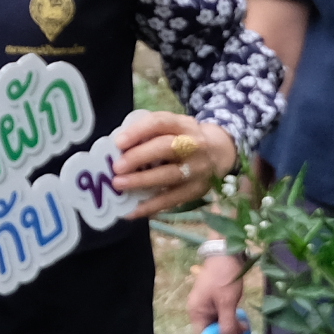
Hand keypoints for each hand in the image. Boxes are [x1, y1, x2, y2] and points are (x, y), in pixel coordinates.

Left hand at [109, 111, 236, 217]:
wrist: (218, 153)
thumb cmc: (183, 139)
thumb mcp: (172, 127)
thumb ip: (148, 134)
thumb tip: (115, 150)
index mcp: (183, 124)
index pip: (161, 123)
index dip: (138, 131)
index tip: (118, 142)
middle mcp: (193, 145)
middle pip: (166, 148)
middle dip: (139, 157)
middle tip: (116, 167)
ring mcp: (197, 169)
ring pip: (169, 175)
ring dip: (141, 181)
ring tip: (118, 185)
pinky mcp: (196, 190)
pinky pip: (171, 200)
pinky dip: (149, 206)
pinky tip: (130, 211)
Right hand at [184, 243, 254, 333]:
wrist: (226, 251)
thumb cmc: (224, 276)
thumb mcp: (227, 303)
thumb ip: (227, 326)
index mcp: (197, 312)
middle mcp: (199, 311)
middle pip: (212, 332)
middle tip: (244, 329)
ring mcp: (207, 306)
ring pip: (219, 324)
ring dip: (232, 326)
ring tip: (244, 322)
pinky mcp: (216, 301)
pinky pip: (222, 316)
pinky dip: (231, 318)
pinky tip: (240, 315)